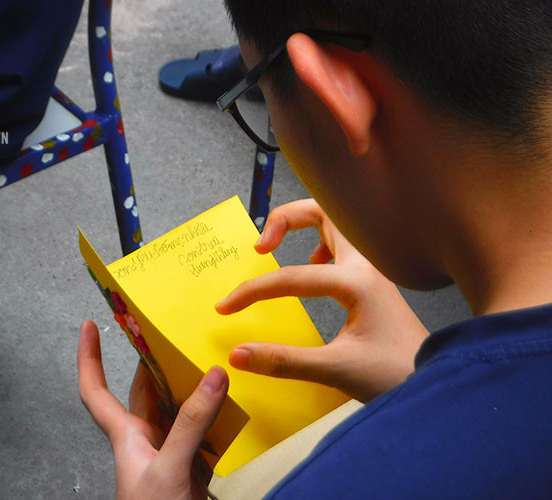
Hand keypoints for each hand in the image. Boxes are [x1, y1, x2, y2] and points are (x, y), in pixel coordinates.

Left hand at [78, 320, 227, 499]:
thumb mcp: (169, 468)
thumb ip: (190, 423)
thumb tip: (212, 376)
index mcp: (127, 435)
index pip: (95, 390)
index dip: (88, 358)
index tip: (89, 326)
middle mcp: (147, 438)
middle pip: (146, 390)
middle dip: (154, 360)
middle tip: (170, 330)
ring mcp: (171, 451)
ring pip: (178, 405)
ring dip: (190, 384)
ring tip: (207, 356)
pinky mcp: (194, 465)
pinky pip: (203, 428)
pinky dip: (214, 412)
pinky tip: (228, 401)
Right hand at [216, 199, 428, 401]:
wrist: (438, 384)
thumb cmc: (396, 375)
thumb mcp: (336, 370)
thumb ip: (283, 361)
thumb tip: (238, 354)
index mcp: (355, 282)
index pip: (291, 276)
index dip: (252, 290)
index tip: (225, 307)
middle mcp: (365, 266)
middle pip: (324, 213)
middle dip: (287, 217)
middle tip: (261, 244)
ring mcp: (372, 270)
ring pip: (336, 226)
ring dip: (305, 228)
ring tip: (281, 250)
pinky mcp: (373, 282)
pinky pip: (342, 247)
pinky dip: (320, 247)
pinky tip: (314, 270)